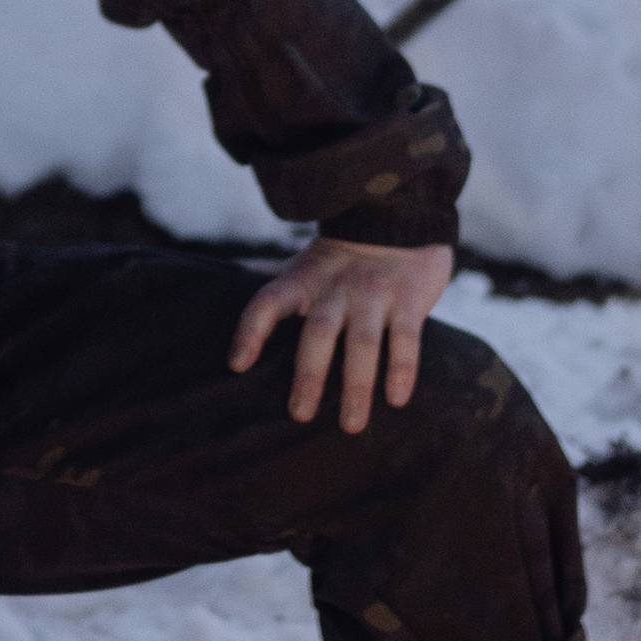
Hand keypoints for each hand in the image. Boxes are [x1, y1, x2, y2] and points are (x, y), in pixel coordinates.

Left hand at [228, 238, 456, 433]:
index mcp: (304, 281)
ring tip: (351, 424)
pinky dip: (402, 369)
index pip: (268, 302)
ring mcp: (374, 293)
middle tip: (300, 415)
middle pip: (318, 332)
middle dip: (309, 375)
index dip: (250, 331)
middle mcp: (336, 288)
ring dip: (357, 386)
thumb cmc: (342, 260)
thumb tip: (232, 317)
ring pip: (363, 342)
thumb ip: (279, 294)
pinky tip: (396, 399)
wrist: (398, 215)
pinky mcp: (409, 298)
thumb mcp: (305, 268)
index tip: (237, 365)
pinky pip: (405, 337)